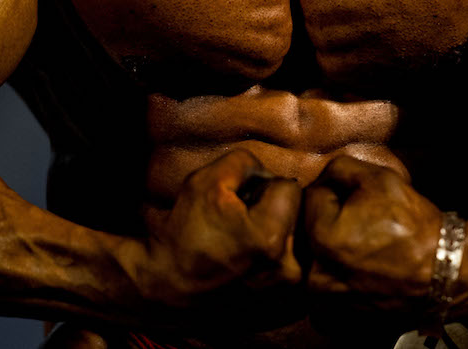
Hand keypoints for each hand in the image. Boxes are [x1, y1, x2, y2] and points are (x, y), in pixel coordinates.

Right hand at [139, 149, 301, 309]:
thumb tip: (268, 172)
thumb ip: (246, 162)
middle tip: (242, 223)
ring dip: (278, 232)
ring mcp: (289, 292)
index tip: (241, 202)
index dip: (262, 187)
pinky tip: (251, 260)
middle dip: (274, 209)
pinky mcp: (288, 304)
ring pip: (298, 237)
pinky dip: (277, 256)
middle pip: (298, 213)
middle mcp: (287, 271)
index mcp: (270, 240)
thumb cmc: (183, 234)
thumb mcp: (205, 181)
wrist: (168, 286)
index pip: (289, 187)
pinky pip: (294, 262)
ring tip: (246, 241)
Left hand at [303, 156, 440, 315]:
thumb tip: (322, 177)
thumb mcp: (379, 178)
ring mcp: (327, 297)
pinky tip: (363, 263)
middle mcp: (316, 273)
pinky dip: (340, 269)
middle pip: (310, 228)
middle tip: (362, 219)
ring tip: (364, 241)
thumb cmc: (412, 224)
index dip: (337, 190)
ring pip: (317, 254)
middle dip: (330, 217)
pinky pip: (329, 279)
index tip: (361, 199)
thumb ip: (339, 169)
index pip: (312, 196)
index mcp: (321, 237)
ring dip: (332, 243)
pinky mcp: (339, 312)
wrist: (444, 272)